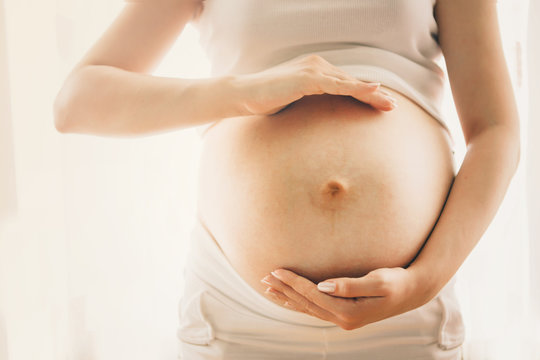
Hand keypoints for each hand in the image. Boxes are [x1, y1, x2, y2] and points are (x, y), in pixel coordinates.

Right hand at [235, 54, 397, 115]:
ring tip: (389, 105)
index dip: (364, 94)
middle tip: (392, 107)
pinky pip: (337, 85)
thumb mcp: (294, 100)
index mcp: (315, 71)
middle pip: (351, 82)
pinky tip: (373, 90)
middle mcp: (317, 66)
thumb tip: (320, 119)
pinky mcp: (307, 78)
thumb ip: (309, 102)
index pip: (345, 84)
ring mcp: (312, 70)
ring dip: (371, 94)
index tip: (381, 106)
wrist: (245, 94)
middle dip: (373, 95)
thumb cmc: (266, 100)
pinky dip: (356, 88)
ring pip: (348, 83)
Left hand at [260, 267, 431, 329]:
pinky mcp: (344, 314)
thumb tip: (322, 285)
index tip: (276, 270)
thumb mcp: (378, 281)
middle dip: (284, 290)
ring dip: (288, 298)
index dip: (293, 282)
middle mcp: (343, 320)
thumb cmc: (397, 282)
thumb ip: (350, 285)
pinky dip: (300, 303)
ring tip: (269, 289)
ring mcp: (343, 319)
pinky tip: (290, 299)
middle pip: (306, 303)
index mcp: (349, 312)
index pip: (313, 295)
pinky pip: (316, 309)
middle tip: (263, 278)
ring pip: (308, 308)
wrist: (413, 292)